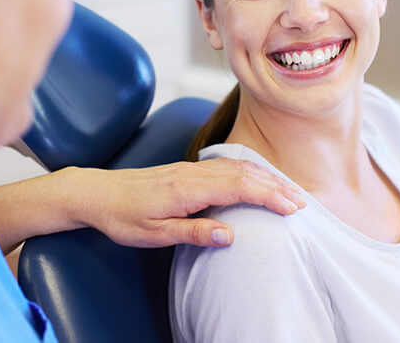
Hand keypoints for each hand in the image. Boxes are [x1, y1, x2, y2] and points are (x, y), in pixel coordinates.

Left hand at [67, 158, 305, 247]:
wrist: (97, 192)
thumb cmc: (123, 216)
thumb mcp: (154, 234)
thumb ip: (192, 232)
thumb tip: (231, 235)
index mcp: (187, 189)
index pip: (239, 187)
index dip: (270, 196)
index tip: (293, 208)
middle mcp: (192, 173)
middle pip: (244, 173)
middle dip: (275, 186)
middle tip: (302, 202)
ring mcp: (189, 168)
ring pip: (235, 166)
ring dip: (264, 176)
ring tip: (287, 189)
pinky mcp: (185, 169)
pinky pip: (223, 164)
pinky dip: (246, 170)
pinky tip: (254, 176)